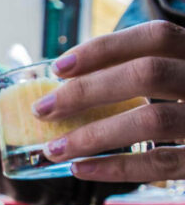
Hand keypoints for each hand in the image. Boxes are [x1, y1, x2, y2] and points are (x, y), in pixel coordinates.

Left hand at [35, 20, 184, 181]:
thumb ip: (150, 75)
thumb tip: (72, 81)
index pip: (158, 35)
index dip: (106, 48)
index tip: (60, 66)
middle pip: (148, 74)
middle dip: (87, 91)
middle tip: (43, 109)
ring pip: (153, 120)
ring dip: (93, 135)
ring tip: (54, 148)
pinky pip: (163, 164)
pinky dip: (116, 168)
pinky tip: (82, 168)